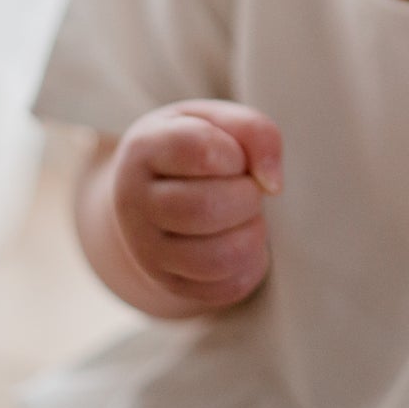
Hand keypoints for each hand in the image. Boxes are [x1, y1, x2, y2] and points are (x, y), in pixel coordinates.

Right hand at [109, 99, 282, 308]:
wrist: (152, 193)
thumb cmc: (194, 147)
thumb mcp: (217, 120)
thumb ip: (254, 132)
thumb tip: (273, 185)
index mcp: (144, 150)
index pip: (198, 150)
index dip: (234, 152)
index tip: (234, 155)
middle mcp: (134, 204)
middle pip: (205, 209)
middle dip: (247, 195)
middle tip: (246, 186)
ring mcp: (147, 251)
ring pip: (218, 258)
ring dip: (252, 232)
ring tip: (245, 214)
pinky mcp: (171, 284)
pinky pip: (227, 287)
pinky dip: (251, 261)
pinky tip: (240, 237)